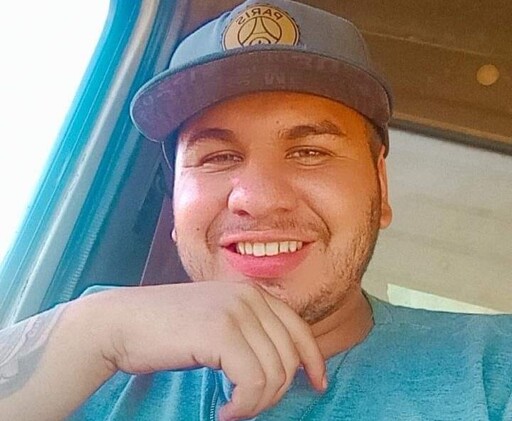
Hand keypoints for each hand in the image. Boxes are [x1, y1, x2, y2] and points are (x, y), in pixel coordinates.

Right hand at [99, 282, 325, 419]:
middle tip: (247, 406)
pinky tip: (224, 410)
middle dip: (276, 392)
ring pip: (274, 373)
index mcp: (251, 292)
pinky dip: (243, 406)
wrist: (121, 323)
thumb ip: (248, 331)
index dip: (314, 360)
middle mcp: (249, 296)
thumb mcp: (216, 322)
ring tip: (232, 409)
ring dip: (256, 404)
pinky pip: (254, 382)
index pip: (299, 328)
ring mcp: (236, 311)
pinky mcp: (221, 332)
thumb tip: (282, 363)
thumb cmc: (166, 329)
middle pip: (290, 356)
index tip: (316, 384)